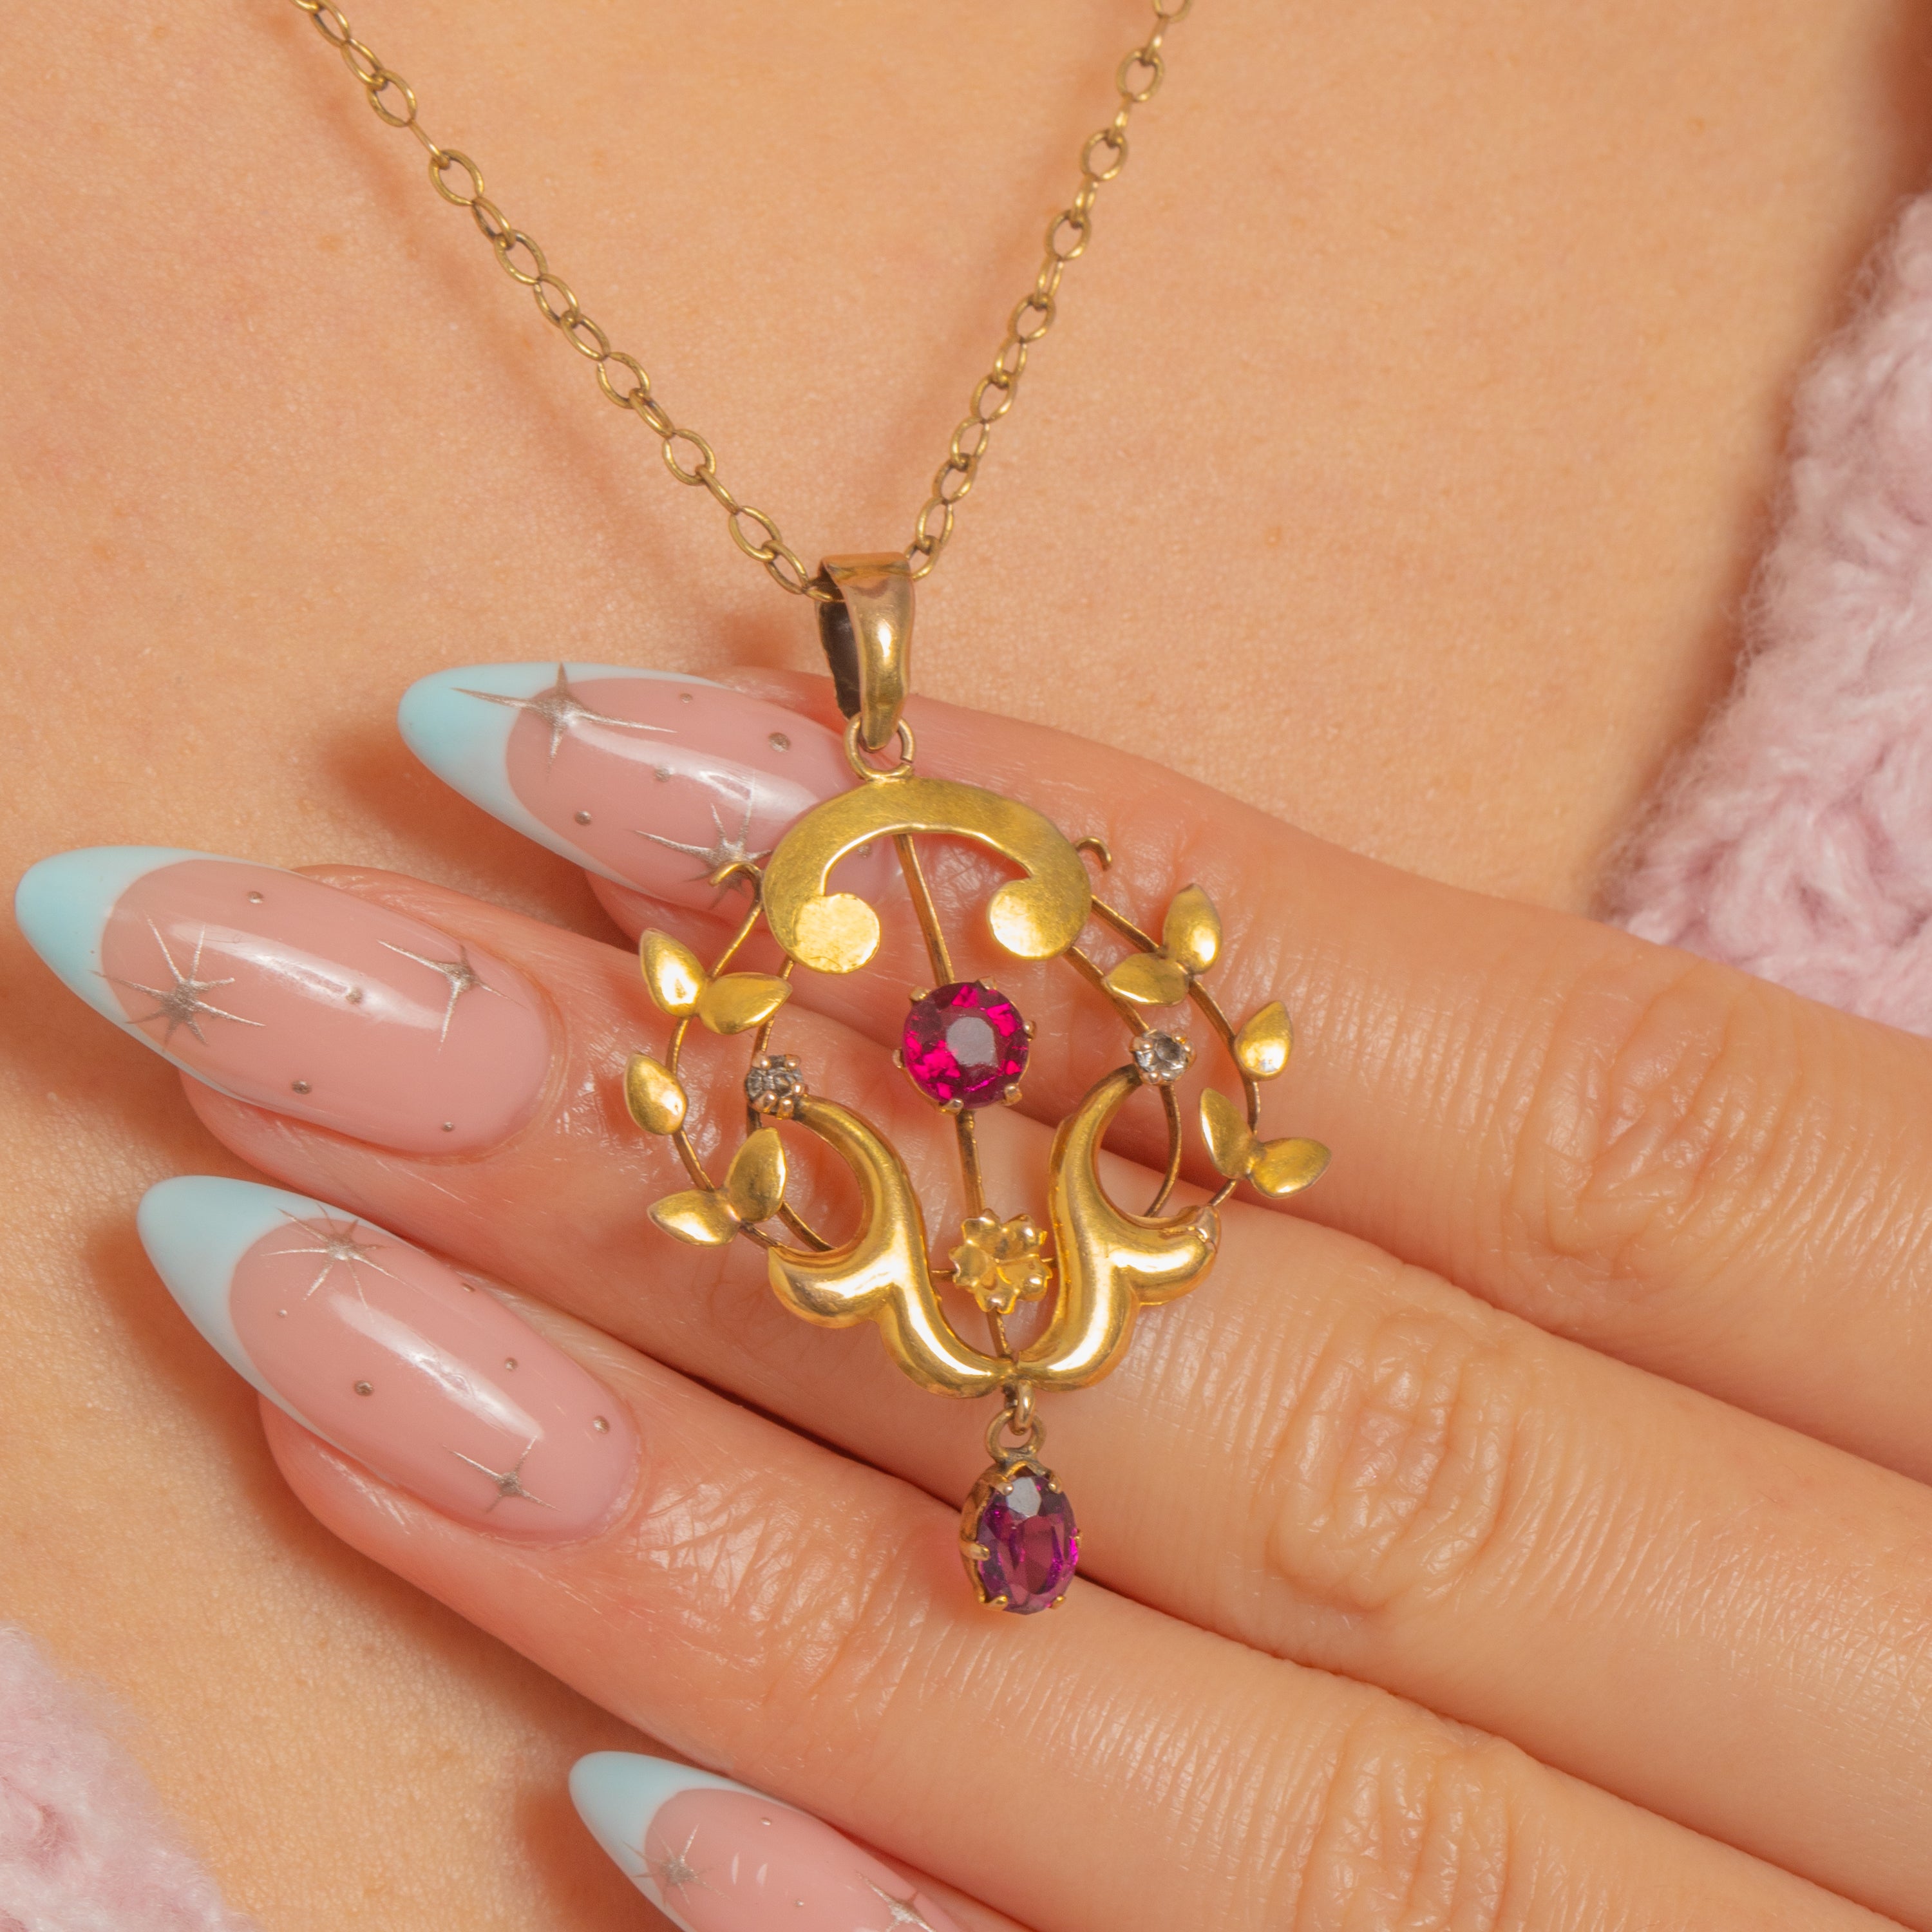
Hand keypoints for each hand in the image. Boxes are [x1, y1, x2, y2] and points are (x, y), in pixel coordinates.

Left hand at [20, 663, 1931, 1929]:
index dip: (1078, 899)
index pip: (1542, 1099)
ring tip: (315, 1328)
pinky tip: (621, 1813)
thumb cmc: (1931, 1463)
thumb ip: (1565, 1160)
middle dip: (757, 1196)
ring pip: (1255, 1786)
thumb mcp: (1886, 1252)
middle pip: (1296, 1417)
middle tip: (312, 1003)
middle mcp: (1913, 1702)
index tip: (606, 745)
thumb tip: (1050, 940)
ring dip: (735, 1562)